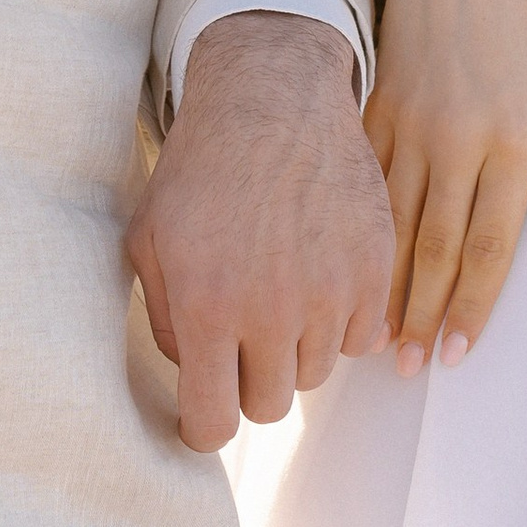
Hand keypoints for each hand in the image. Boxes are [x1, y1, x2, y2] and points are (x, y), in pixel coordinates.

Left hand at [127, 13, 392, 451]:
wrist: (273, 99)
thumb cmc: (201, 169)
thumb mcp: (151, 240)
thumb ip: (163, 321)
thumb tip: (192, 380)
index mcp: (208, 306)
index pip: (212, 422)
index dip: (203, 426)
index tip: (203, 413)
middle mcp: (274, 309)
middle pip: (268, 405)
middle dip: (248, 380)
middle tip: (239, 337)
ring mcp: (332, 291)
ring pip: (315, 374)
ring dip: (293, 349)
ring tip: (275, 290)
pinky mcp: (375, 270)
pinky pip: (359, 338)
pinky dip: (338, 321)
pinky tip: (314, 276)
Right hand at [369, 0, 526, 375]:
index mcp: (514, 137)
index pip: (490, 246)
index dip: (473, 308)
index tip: (456, 354)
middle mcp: (457, 138)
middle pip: (436, 247)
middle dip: (422, 314)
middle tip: (408, 368)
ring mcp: (410, 121)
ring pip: (394, 222)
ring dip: (386, 285)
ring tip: (375, 339)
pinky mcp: (379, 102)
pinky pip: (365, 180)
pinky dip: (359, 228)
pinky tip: (350, 263)